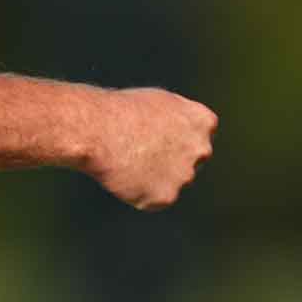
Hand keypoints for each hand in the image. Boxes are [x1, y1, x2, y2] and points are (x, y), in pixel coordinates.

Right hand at [88, 87, 217, 210]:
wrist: (98, 130)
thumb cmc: (123, 110)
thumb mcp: (162, 102)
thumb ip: (181, 120)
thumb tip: (183, 135)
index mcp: (204, 121)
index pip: (200, 136)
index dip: (176, 136)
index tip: (156, 135)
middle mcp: (201, 149)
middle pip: (191, 162)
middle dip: (171, 160)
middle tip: (141, 152)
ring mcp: (186, 175)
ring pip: (173, 182)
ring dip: (154, 177)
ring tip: (128, 160)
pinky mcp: (167, 197)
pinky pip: (154, 199)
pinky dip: (139, 192)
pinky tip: (125, 175)